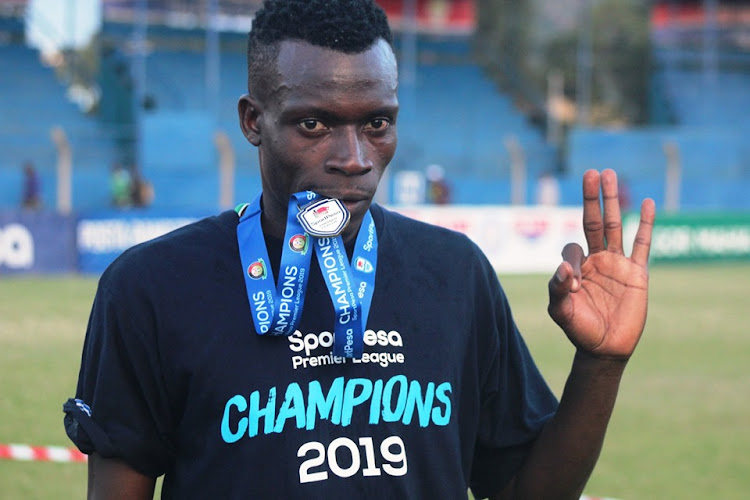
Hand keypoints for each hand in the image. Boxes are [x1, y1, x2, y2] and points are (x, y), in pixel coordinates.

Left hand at [548, 169, 655, 359]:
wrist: (605, 348)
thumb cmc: (579, 329)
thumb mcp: (561, 311)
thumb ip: (557, 290)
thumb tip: (563, 269)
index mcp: (576, 267)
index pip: (572, 249)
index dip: (570, 263)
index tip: (573, 285)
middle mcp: (597, 260)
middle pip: (593, 222)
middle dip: (592, 198)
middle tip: (590, 172)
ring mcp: (617, 264)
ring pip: (615, 225)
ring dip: (613, 201)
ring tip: (609, 175)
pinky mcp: (637, 273)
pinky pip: (643, 243)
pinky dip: (645, 223)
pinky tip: (648, 203)